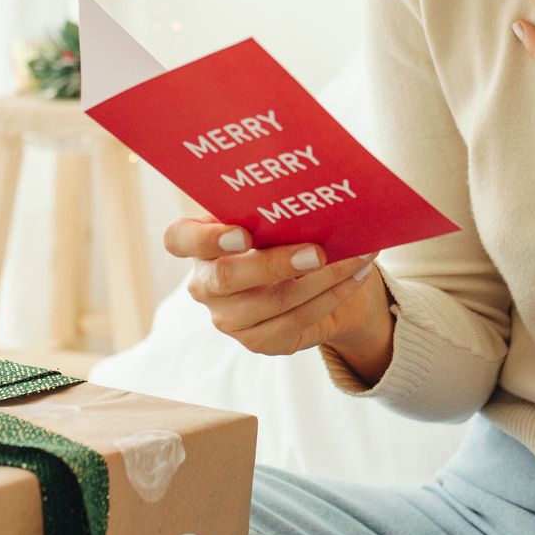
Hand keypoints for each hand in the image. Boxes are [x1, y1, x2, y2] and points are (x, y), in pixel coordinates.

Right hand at [163, 218, 381, 356]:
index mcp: (198, 244)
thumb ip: (272, 207)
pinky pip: (298, 320)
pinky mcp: (258, 342)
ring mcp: (228, 318)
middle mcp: (205, 284)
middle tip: (319, 251)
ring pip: (274, 301)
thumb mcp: (270, 216)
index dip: (205, 238)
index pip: (178, 239)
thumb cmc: (282, 234)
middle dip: (277, 263)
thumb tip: (310, 192)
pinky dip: (333, 295)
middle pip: (228, 278)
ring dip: (322, 279)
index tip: (243, 234)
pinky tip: (356, 276)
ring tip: (355, 258)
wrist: (308, 276)